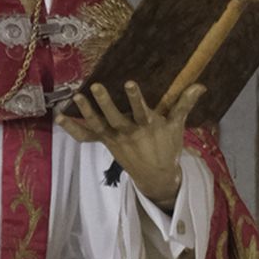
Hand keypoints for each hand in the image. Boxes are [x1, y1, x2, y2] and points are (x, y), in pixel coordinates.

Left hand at [55, 79, 204, 209]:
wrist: (156, 176)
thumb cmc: (167, 146)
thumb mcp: (177, 126)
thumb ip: (184, 104)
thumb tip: (201, 85)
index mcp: (148, 126)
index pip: (141, 110)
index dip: (136, 98)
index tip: (129, 82)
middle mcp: (129, 132)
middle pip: (115, 117)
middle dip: (105, 103)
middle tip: (95, 86)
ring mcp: (114, 138)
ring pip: (98, 125)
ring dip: (86, 112)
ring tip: (76, 96)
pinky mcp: (105, 142)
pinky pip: (86, 136)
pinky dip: (72, 129)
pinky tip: (58, 117)